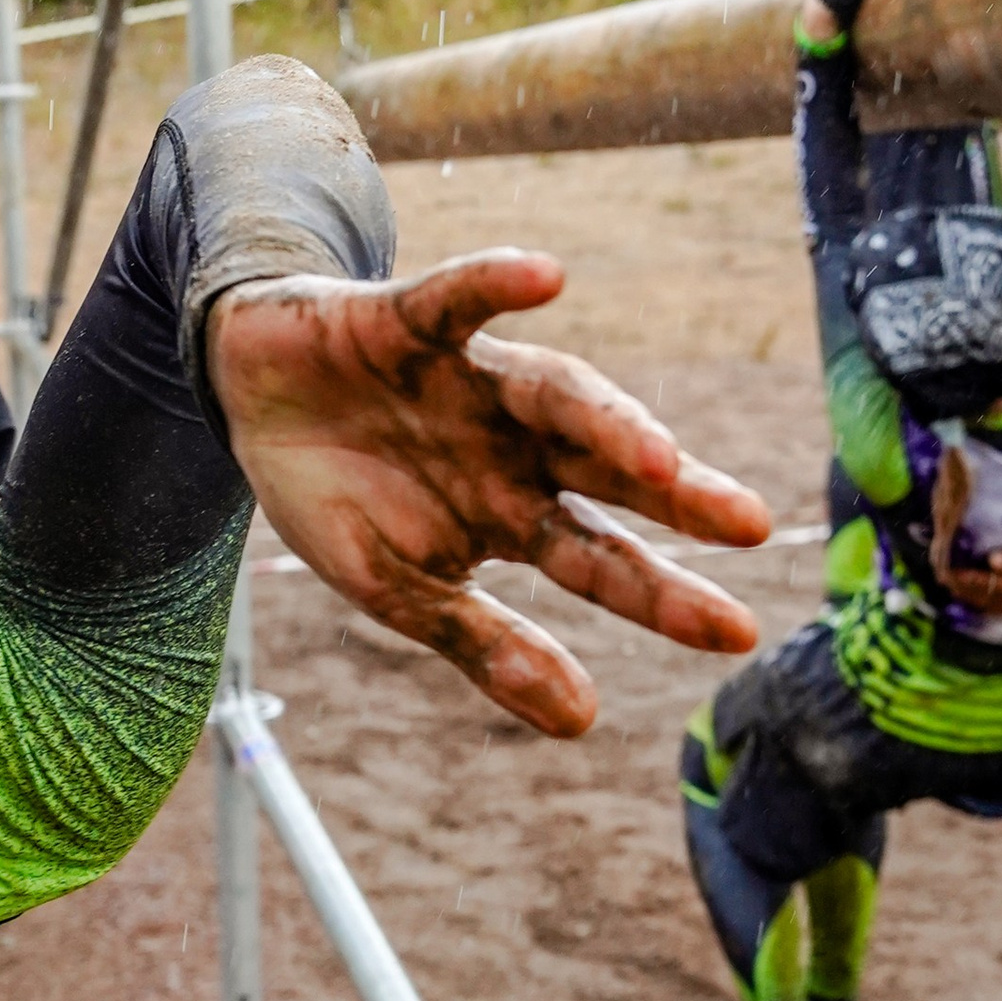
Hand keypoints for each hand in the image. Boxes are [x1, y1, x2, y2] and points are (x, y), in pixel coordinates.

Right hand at [207, 252, 769, 740]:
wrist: (251, 399)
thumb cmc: (337, 494)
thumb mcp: (397, 588)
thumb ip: (484, 643)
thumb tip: (583, 722)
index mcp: (512, 514)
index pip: (601, 558)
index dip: (664, 594)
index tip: (737, 633)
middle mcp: (511, 444)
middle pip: (606, 470)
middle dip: (676, 496)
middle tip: (750, 524)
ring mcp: (467, 380)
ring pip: (554, 390)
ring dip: (606, 415)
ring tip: (656, 454)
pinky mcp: (409, 321)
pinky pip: (456, 298)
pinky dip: (495, 282)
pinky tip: (544, 277)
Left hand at [937, 534, 1001, 617]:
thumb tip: (991, 560)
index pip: (983, 585)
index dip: (962, 577)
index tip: (943, 568)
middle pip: (984, 597)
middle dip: (961, 587)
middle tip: (941, 576)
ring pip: (992, 604)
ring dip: (972, 595)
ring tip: (953, 586)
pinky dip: (988, 602)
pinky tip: (983, 598)